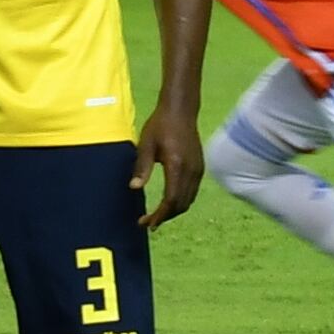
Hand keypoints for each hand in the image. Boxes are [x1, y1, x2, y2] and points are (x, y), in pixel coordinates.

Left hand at [136, 91, 203, 230]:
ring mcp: (198, 170)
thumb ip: (141, 167)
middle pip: (181, 205)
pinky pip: (192, 192)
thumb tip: (134, 188)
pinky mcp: (200, 168)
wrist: (181, 110)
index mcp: (177, 166)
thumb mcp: (146, 144)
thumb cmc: (160, 125)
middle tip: (148, 223)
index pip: (170, 200)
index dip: (159, 215)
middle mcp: (191, 171)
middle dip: (165, 217)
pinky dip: (181, 202)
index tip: (146, 223)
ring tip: (157, 216)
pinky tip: (169, 202)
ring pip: (188, 200)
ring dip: (173, 211)